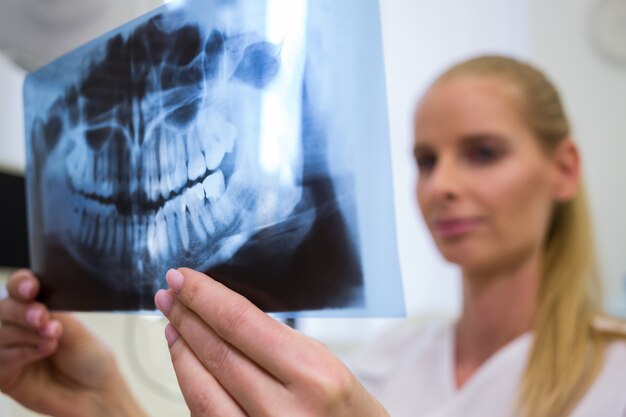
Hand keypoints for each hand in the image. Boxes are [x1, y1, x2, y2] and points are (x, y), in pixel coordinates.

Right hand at [0, 269, 146, 416]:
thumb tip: (36, 302)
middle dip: (23, 312)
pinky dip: (20, 353)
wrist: (95, 390)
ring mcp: (9, 348)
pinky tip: (43, 352)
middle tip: (43, 319)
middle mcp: (20, 324)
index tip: (31, 289)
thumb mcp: (76, 329)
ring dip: (25, 335)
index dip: (21, 284)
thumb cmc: (89, 356)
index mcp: (38, 305)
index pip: (20, 286)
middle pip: (4, 308)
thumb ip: (53, 313)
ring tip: (53, 340)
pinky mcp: (4, 373)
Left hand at [155, 268, 388, 416]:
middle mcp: (284, 411)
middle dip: (185, 317)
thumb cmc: (351, 414)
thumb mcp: (329, 367)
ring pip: (200, 388)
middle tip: (169, 296)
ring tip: (172, 325)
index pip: (241, 323)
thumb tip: (223, 316)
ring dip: (181, 351)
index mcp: (314, 375)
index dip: (204, 296)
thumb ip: (278, 344)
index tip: (182, 278)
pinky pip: (205, 416)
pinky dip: (191, 386)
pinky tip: (187, 365)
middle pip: (216, 351)